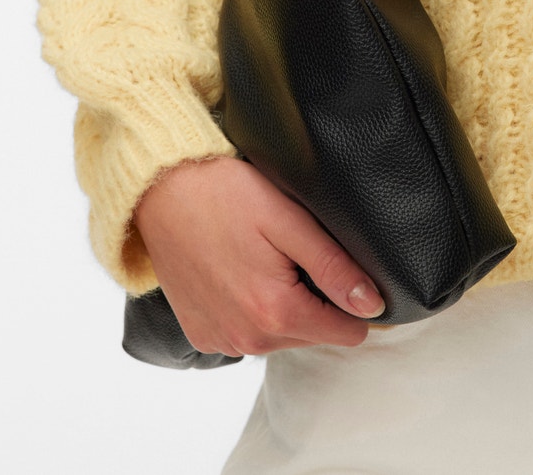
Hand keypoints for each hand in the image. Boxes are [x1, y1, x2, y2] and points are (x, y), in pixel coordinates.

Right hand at [131, 156, 384, 356]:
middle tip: (294, 250)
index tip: (344, 269)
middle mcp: (247, 340)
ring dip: (284, 305)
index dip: (356, 301)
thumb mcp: (289, 220)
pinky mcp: (201, 335)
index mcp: (275, 312)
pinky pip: (247, 334)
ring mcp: (220, 341)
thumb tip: (372, 305)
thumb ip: (334, 267)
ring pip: (281, 336)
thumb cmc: (226, 194)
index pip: (347, 332)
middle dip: (316, 298)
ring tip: (267, 257)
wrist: (160, 191)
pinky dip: (252, 309)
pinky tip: (242, 271)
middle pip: (314, 333)